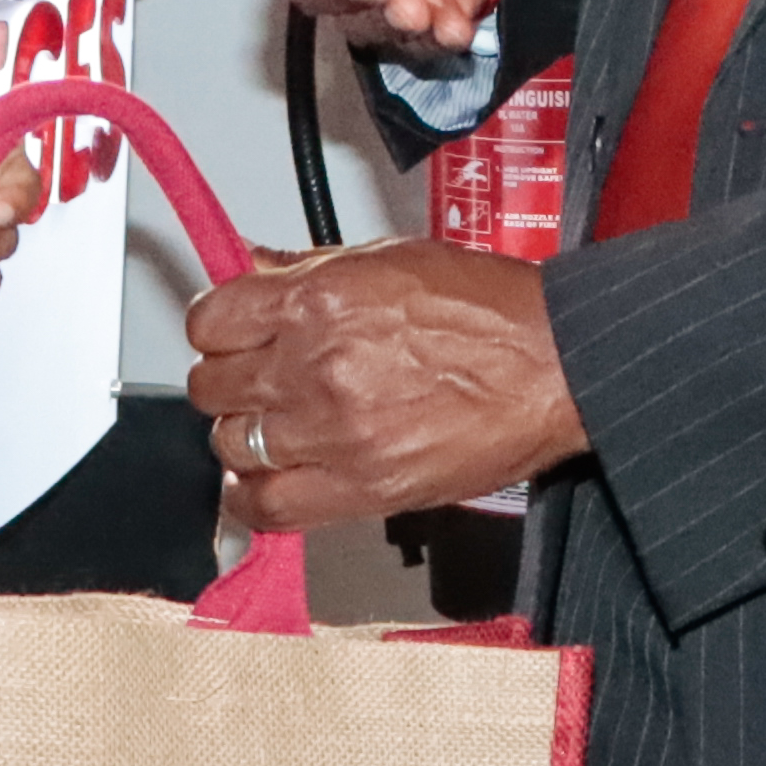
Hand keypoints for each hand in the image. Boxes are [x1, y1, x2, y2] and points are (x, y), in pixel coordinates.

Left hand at [185, 248, 580, 527]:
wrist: (554, 364)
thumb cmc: (491, 312)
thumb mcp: (390, 259)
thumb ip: (311, 270)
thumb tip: (257, 269)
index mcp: (320, 300)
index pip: (212, 321)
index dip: (219, 328)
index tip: (232, 336)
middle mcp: (316, 365)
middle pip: (213, 385)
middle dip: (231, 380)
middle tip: (259, 380)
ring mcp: (333, 431)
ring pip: (231, 444)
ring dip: (246, 436)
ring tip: (277, 427)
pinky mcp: (360, 487)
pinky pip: (267, 506)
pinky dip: (251, 497)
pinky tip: (263, 480)